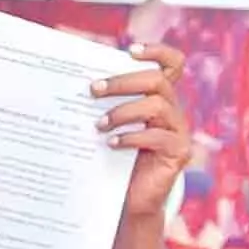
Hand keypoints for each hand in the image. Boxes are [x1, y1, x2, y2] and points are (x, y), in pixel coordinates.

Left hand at [92, 42, 191, 217]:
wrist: (130, 199)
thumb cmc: (114, 158)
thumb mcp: (109, 127)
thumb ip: (102, 105)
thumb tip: (69, 84)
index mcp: (157, 98)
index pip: (171, 65)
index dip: (157, 52)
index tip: (130, 50)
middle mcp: (172, 110)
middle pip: (157, 81)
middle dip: (123, 81)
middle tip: (94, 89)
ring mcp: (178, 131)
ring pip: (157, 106)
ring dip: (123, 112)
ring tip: (99, 124)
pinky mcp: (179, 152)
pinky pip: (159, 137)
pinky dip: (132, 137)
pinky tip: (112, 144)